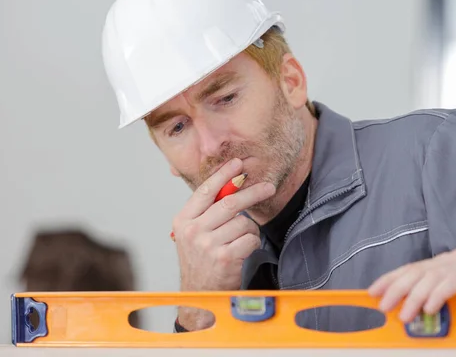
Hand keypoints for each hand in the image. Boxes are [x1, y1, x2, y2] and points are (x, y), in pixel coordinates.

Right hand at [172, 158, 275, 329]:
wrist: (199, 294)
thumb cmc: (201, 260)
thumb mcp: (194, 233)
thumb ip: (209, 211)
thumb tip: (234, 183)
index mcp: (183, 220)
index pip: (206, 190)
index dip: (224, 174)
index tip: (238, 164)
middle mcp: (192, 231)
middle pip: (230, 203)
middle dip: (253, 192)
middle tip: (269, 187)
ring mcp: (207, 245)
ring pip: (243, 223)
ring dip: (250, 230)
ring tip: (242, 240)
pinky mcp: (224, 257)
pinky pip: (250, 240)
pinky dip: (253, 243)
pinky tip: (243, 251)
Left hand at [367, 248, 455, 342]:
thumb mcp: (444, 304)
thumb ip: (423, 300)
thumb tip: (394, 307)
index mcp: (443, 263)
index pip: (411, 268)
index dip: (390, 279)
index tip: (373, 291)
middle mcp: (454, 258)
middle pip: (418, 271)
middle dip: (397, 289)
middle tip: (384, 306)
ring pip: (433, 277)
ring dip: (415, 298)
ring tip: (406, 315)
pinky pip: (453, 282)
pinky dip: (438, 295)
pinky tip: (429, 307)